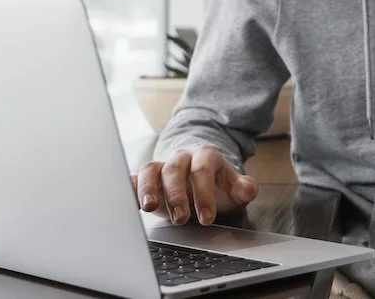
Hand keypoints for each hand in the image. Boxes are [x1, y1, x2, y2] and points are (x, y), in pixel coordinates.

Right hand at [133, 145, 258, 225]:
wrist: (200, 176)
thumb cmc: (217, 185)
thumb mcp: (234, 188)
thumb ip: (243, 188)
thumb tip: (248, 188)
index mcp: (205, 156)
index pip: (203, 170)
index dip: (204, 193)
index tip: (207, 218)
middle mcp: (181, 157)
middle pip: (175, 170)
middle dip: (177, 195)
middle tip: (181, 219)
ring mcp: (162, 166)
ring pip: (151, 170)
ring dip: (148, 188)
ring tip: (149, 208)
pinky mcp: (147, 178)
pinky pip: (133, 178)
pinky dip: (129, 188)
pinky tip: (125, 200)